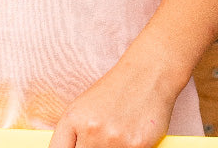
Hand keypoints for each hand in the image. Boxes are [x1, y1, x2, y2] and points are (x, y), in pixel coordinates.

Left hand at [48, 59, 174, 147]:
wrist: (144, 76)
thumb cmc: (114, 92)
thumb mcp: (84, 108)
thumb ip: (75, 133)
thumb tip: (73, 147)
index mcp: (72, 118)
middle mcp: (90, 129)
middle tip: (100, 140)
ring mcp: (113, 140)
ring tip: (116, 136)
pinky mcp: (137, 146)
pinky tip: (131, 139)